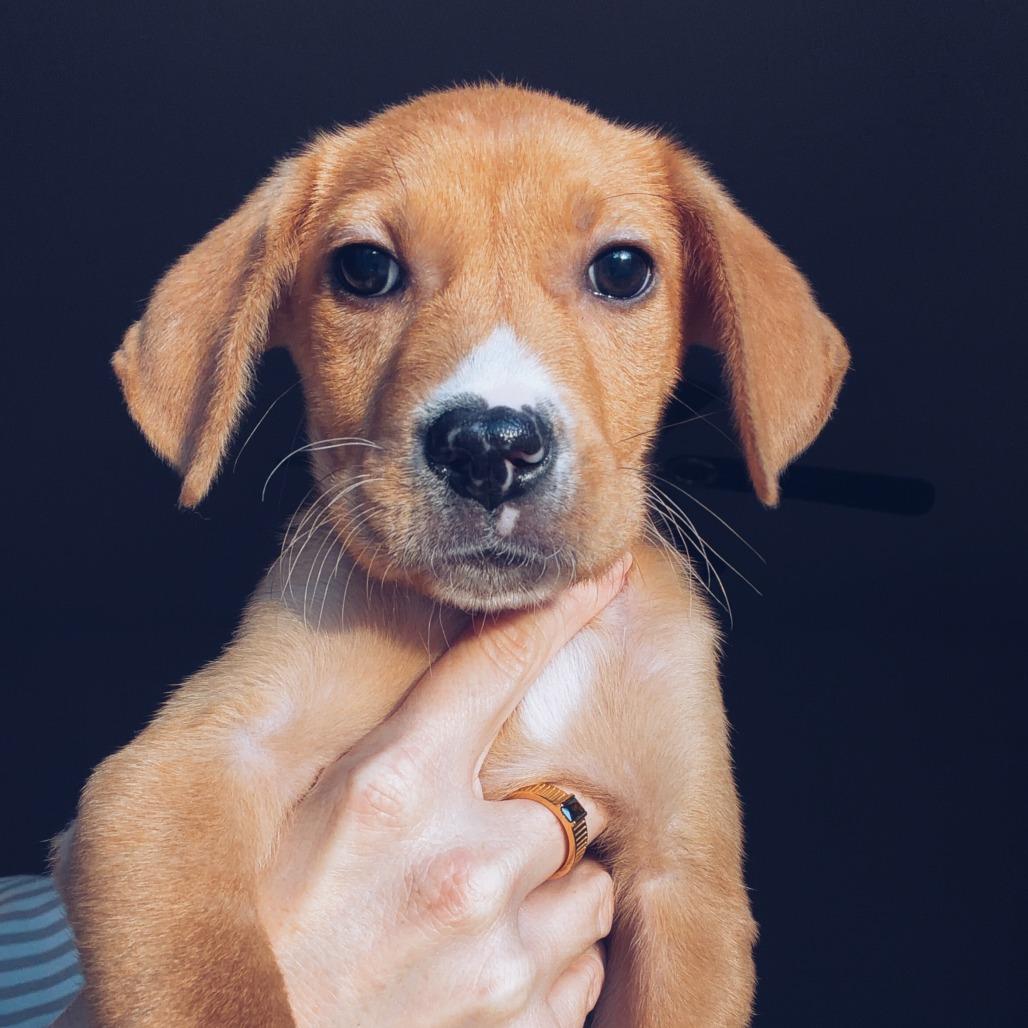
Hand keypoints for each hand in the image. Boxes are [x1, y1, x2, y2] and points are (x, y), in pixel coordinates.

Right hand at [256, 555, 630, 1025]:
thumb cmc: (253, 920)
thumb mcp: (296, 809)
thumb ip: (378, 749)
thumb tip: (440, 694)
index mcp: (391, 788)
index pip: (497, 666)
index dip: (559, 612)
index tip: (604, 575)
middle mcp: (459, 865)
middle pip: (565, 806)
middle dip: (532, 827)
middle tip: (470, 854)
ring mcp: (496, 956)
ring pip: (589, 892)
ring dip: (550, 898)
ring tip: (473, 918)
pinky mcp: (518, 1026)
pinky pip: (584, 970)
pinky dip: (551, 966)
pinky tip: (484, 969)